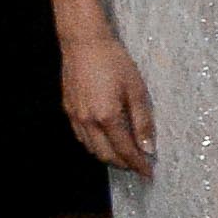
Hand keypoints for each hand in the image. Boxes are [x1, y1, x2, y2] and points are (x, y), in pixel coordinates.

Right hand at [58, 28, 154, 176]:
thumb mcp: (137, 90)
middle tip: (139, 167)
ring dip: (108, 156)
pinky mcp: (68, 110)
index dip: (138, 164)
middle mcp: (87, 121)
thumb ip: (143, 121)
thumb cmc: (115, 62)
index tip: (149, 173)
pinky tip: (106, 141)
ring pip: (91, 148)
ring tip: (126, 156)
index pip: (125, 150)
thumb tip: (148, 147)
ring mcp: (75, 116)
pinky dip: (95, 145)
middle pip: (106, 155)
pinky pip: (81, 137)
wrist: (84, 44)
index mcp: (107, 117)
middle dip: (124, 164)